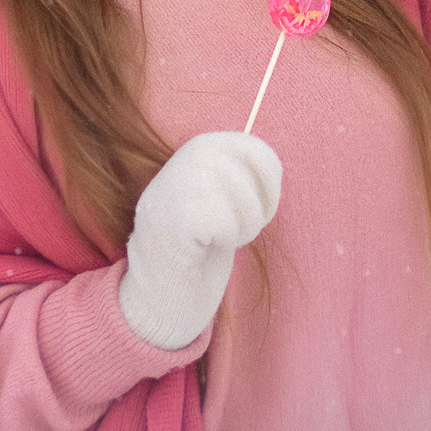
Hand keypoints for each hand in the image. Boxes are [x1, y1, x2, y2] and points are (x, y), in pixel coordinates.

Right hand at [115, 131, 281, 350]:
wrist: (159, 285)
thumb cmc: (197, 242)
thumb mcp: (215, 190)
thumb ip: (235, 169)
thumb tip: (270, 163)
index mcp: (201, 146)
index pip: (260, 151)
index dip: (270, 186)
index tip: (257, 208)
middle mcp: (188, 156)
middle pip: (257, 178)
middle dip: (258, 211)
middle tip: (235, 230)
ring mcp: (178, 183)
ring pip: (245, 200)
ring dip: (243, 228)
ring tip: (219, 237)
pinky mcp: (175, 215)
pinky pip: (226, 223)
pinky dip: (225, 240)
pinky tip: (206, 245)